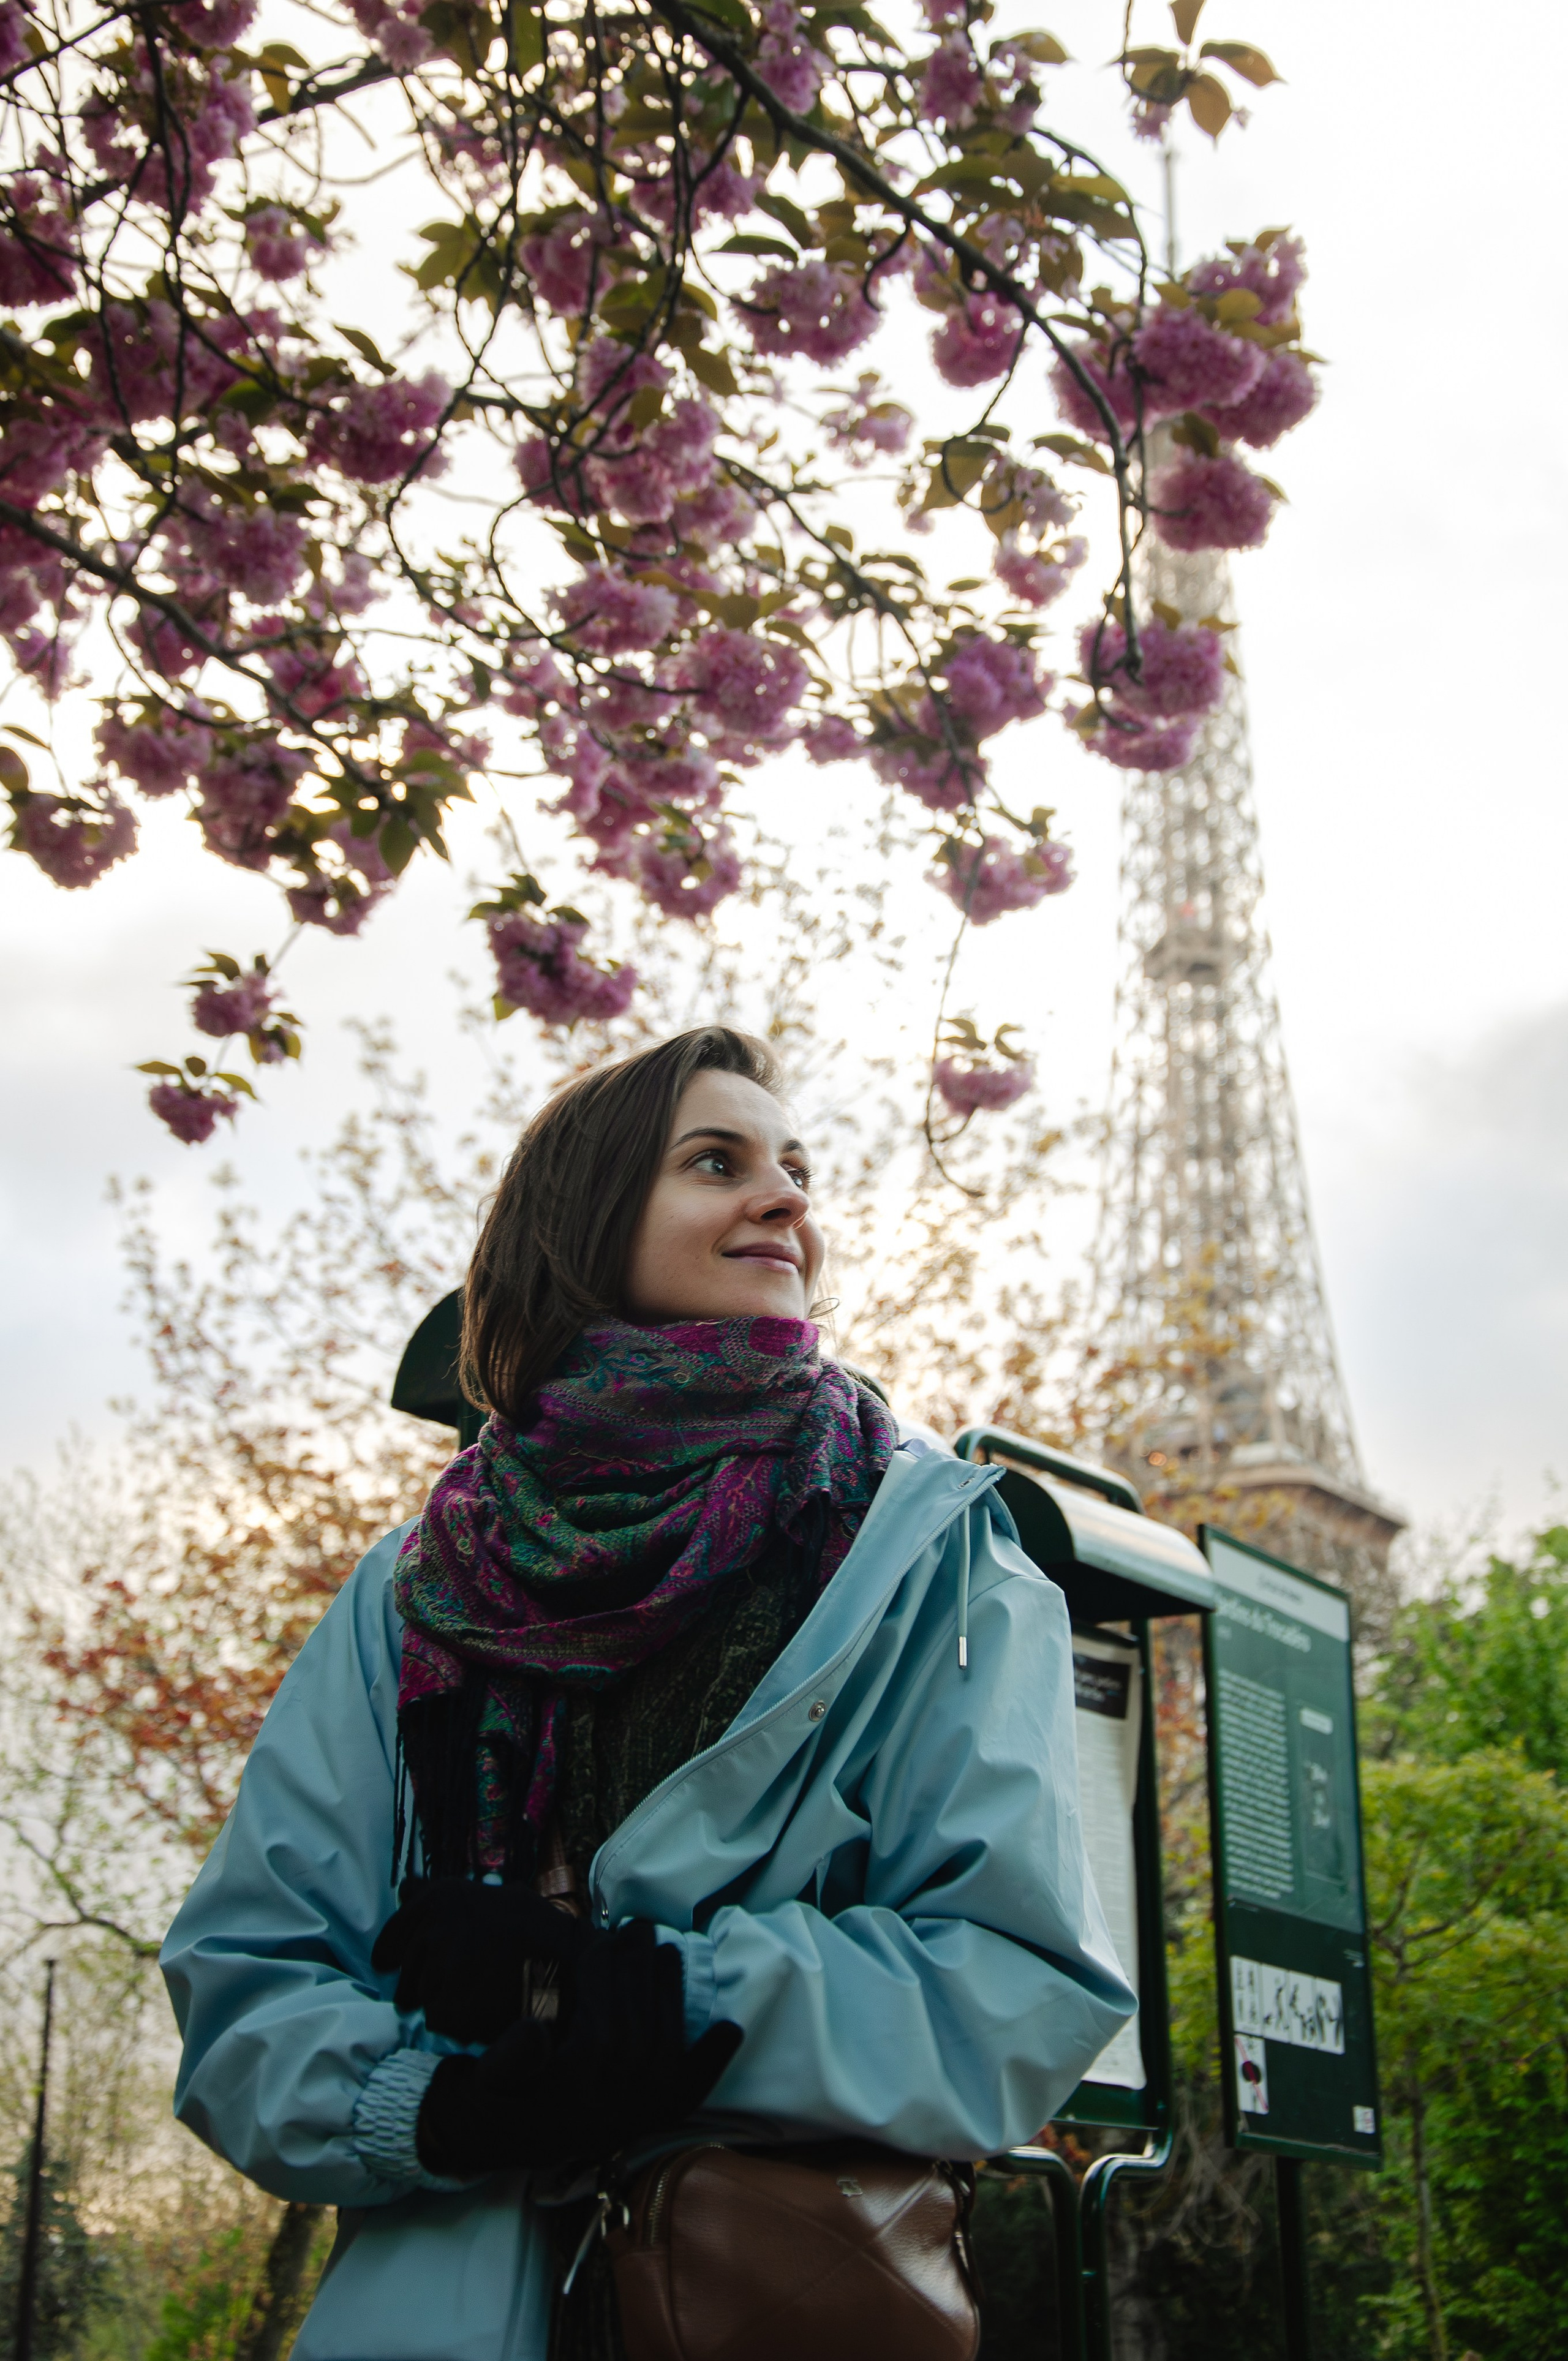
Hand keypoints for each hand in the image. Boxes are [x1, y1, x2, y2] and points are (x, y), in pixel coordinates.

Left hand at [372, 1876, 591, 2042]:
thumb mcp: (495, 1896)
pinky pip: (437, 2021)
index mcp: (440, 1898)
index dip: (393, 1954)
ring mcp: (436, 1971)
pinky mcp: (444, 2009)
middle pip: (406, 1973)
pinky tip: (483, 2009)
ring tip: (480, 1992)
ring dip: (443, 2000)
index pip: (391, 1936)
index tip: (394, 1965)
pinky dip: (455, 2021)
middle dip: (424, 1982)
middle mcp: (431, 1930)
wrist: (568, 1970)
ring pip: (421, 1997)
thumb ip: (443, 1895)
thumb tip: (404, 1885)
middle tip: (462, 1984)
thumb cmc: (537, 1931)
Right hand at [414, 1919, 742, 2178]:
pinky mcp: (640, 2119)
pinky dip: (709, 2062)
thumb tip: (537, 2032)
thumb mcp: (481, 2083)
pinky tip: (730, 2030)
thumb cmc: (485, 2103)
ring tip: (667, 1951)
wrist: (487, 2143)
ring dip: (670, 1996)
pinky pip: (685, 2093)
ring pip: (664, 2049)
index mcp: (572, 2103)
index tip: (601, 1938)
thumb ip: (507, 2061)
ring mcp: (630, 2117)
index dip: (603, 1978)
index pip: (602, 2030)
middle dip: (641, 1974)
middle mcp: (609, 2112)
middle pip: (640, 2032)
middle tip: (639, 1927)